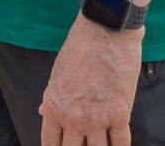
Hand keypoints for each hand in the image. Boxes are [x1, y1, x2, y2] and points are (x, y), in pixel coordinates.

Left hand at [39, 14, 142, 145]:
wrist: (105, 30)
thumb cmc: (80, 46)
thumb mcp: (57, 73)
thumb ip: (53, 97)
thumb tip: (44, 112)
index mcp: (54, 107)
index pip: (51, 144)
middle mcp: (73, 118)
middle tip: (84, 143)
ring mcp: (97, 119)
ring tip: (100, 143)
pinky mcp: (120, 114)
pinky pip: (120, 143)